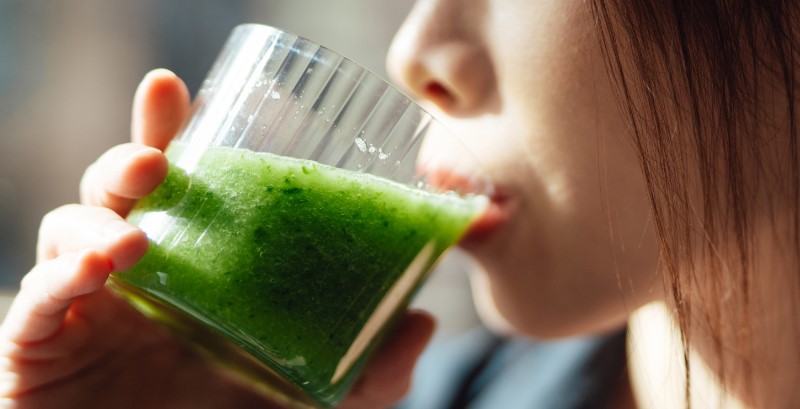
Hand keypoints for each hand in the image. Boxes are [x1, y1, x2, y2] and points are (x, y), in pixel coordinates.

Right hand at [0, 69, 433, 408]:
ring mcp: (83, 307)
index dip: (168, 134)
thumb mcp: (311, 398)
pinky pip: (34, 303)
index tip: (177, 92)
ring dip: (95, 220)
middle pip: (116, 191)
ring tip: (136, 237)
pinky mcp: (41, 347)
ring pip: (67, 230)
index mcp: (190, 265)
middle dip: (129, 159)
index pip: (177, 185)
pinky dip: (57, 281)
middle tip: (158, 157)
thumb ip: (369, 371)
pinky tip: (97, 273)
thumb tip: (424, 324)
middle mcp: (134, 273)